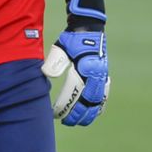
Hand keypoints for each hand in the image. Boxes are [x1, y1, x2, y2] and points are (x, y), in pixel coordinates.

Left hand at [42, 0, 108, 125]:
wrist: (90, 29)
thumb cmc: (72, 39)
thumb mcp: (60, 46)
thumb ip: (54, 61)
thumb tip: (47, 75)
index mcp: (85, 68)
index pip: (74, 93)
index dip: (65, 105)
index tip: (55, 113)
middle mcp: (97, 74)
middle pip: (88, 101)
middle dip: (77, 114)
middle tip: (65, 122)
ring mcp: (103, 76)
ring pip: (98, 101)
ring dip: (89, 113)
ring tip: (79, 122)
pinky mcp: (105, 76)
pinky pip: (104, 95)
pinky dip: (99, 106)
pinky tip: (93, 114)